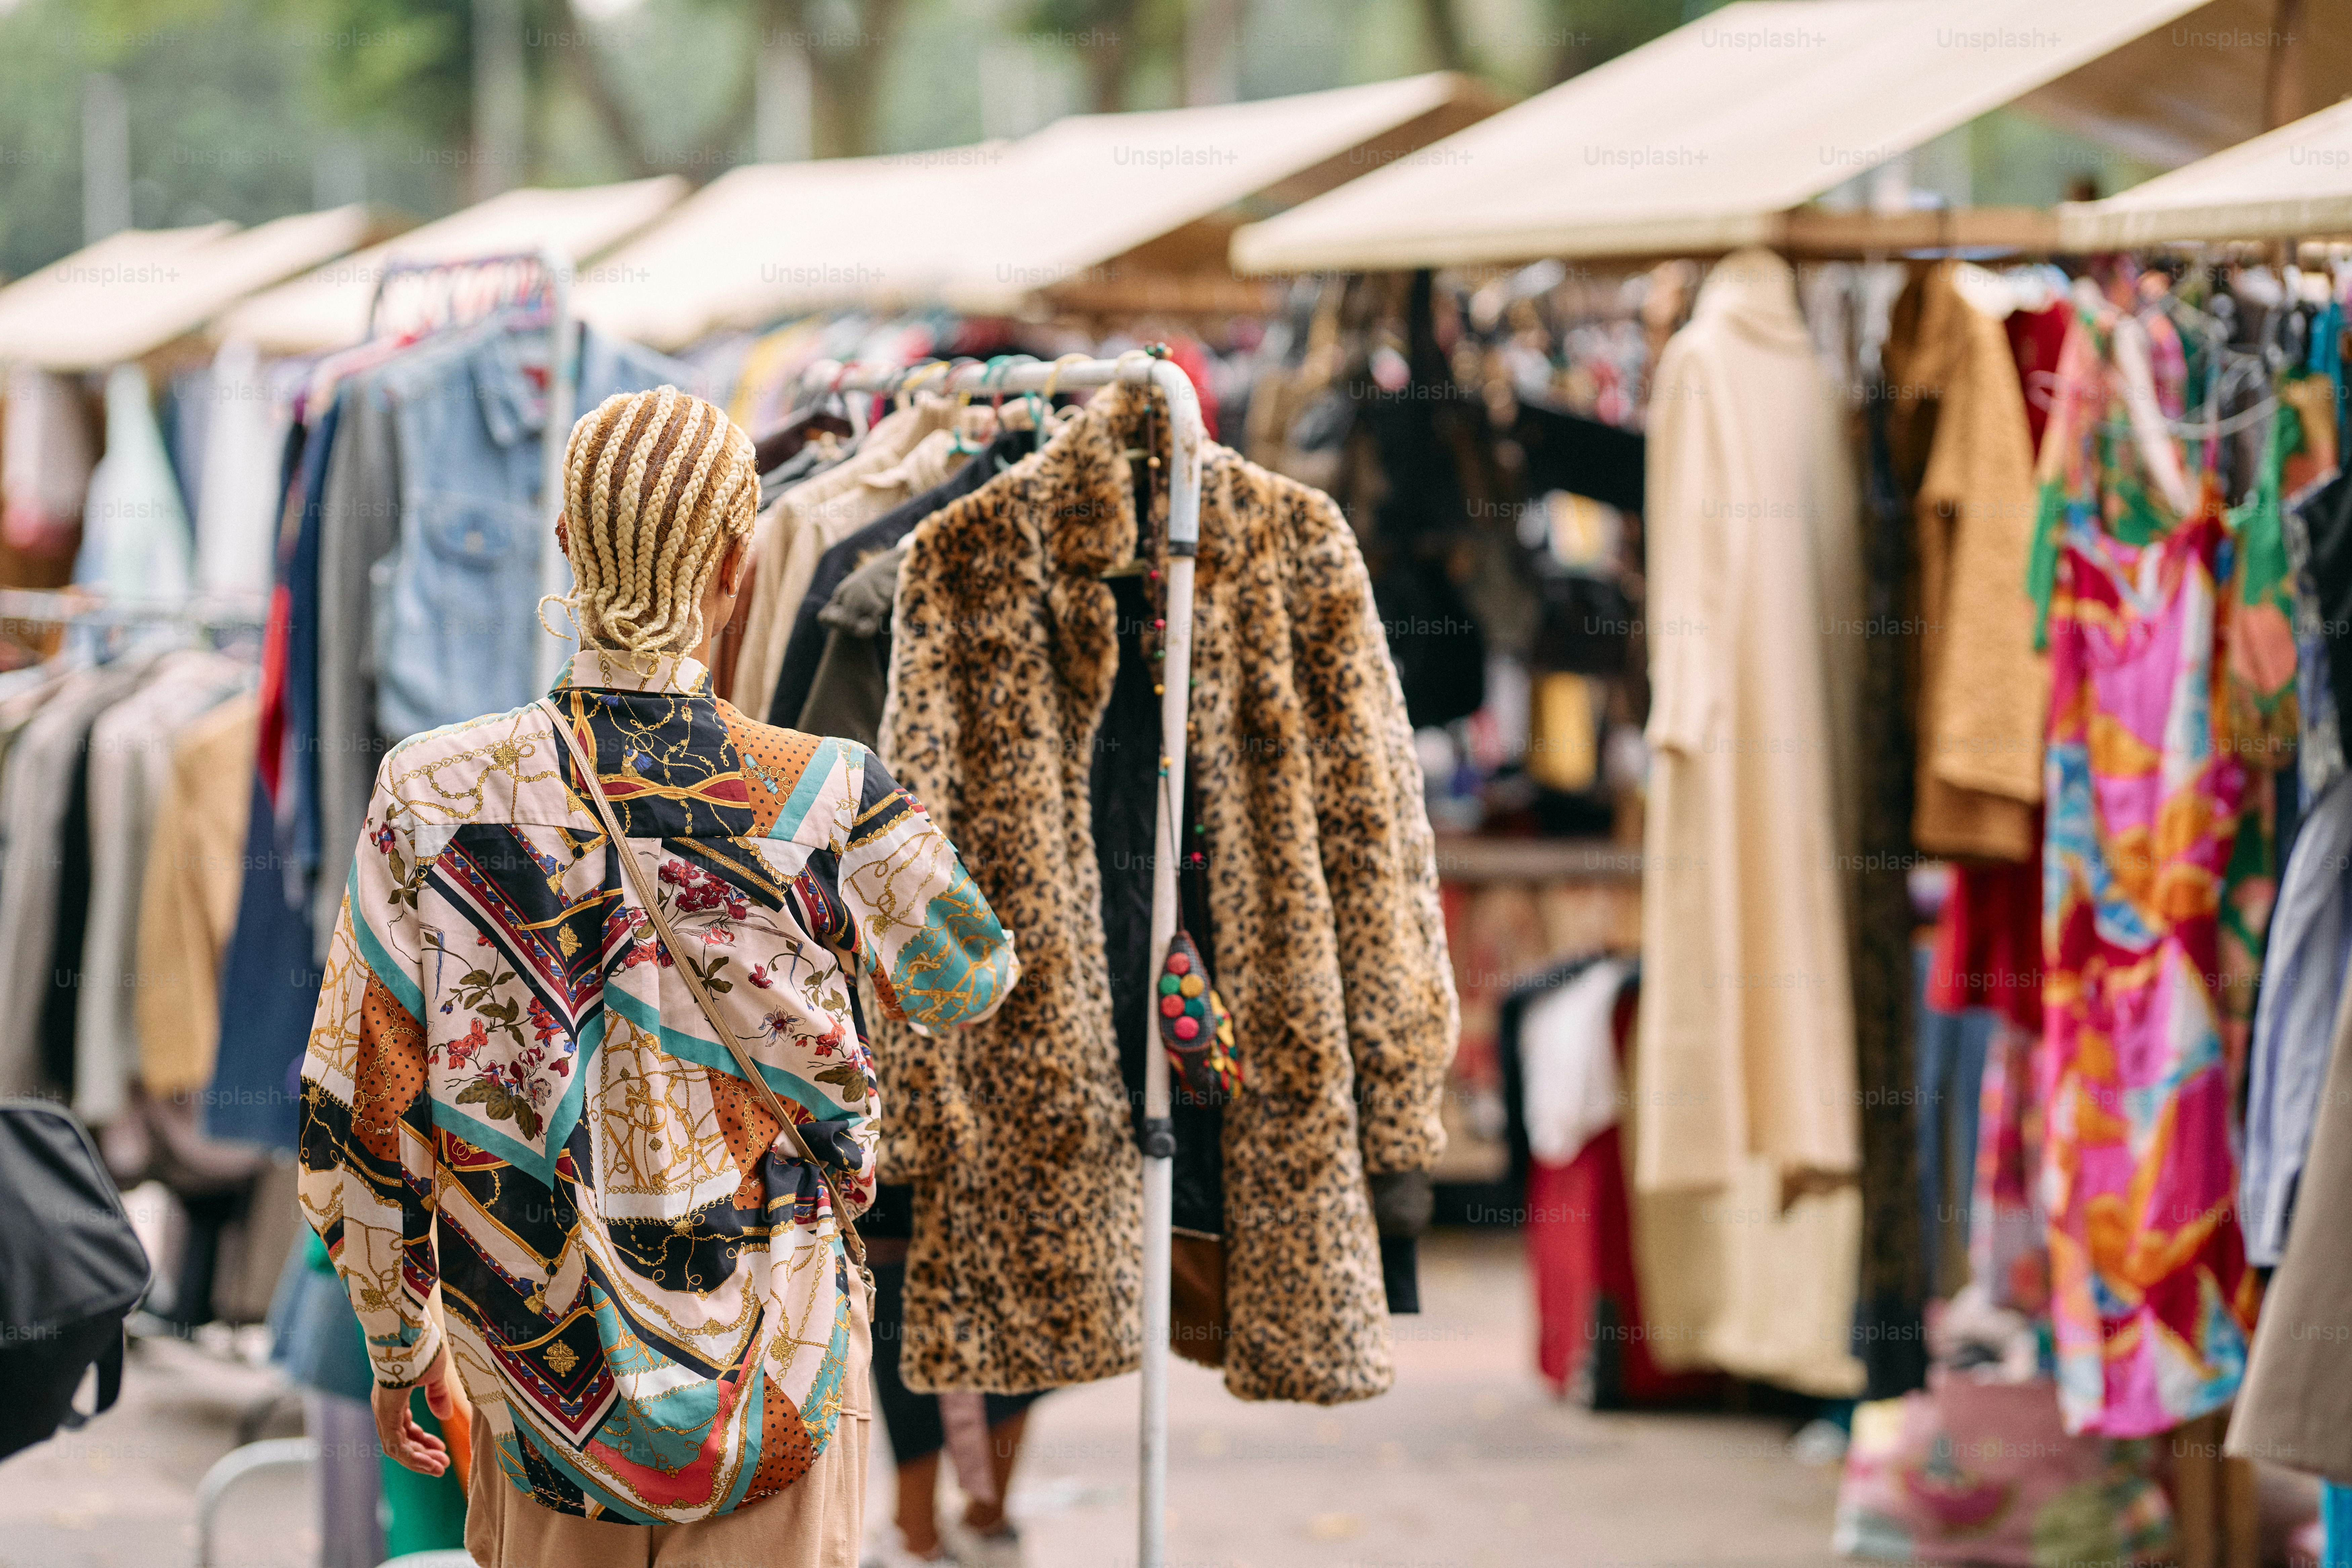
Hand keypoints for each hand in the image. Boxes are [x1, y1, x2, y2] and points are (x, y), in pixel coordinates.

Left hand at [371, 1344, 464, 1475]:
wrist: (406, 1333)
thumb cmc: (421, 1349)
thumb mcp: (434, 1375)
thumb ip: (438, 1396)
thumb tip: (444, 1415)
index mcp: (394, 1399)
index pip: (405, 1429)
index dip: (423, 1441)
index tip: (442, 1449)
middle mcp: (385, 1408)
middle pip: (401, 1442)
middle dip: (422, 1455)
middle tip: (442, 1465)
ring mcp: (384, 1412)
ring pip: (397, 1448)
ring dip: (419, 1460)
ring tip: (440, 1468)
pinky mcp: (386, 1414)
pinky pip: (396, 1446)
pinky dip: (412, 1457)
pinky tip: (430, 1462)